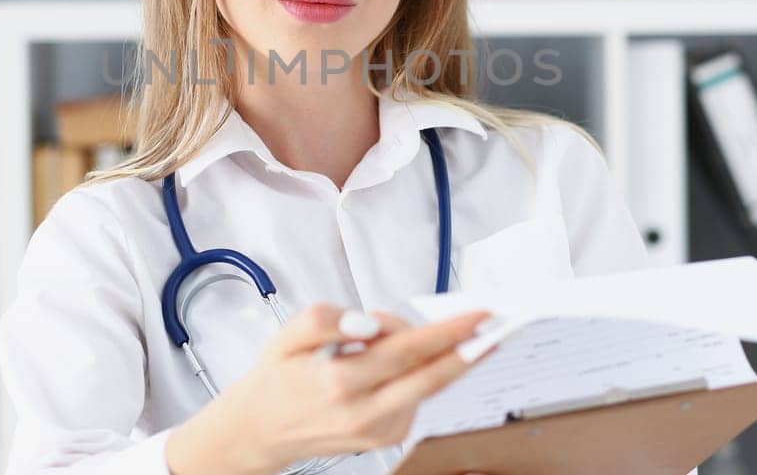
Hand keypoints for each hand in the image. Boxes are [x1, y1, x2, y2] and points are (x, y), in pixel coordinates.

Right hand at [165, 303, 495, 474]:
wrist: (259, 431)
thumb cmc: (276, 379)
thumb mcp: (286, 337)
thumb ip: (325, 319)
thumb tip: (368, 322)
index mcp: (339, 382)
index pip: (407, 351)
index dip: (449, 332)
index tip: (479, 316)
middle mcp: (363, 413)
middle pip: (433, 378)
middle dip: (470, 350)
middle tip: (497, 327)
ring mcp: (376, 432)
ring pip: (425, 387)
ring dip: (429, 357)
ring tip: (383, 339)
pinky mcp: (384, 440)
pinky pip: (415, 400)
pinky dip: (415, 376)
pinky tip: (387, 365)